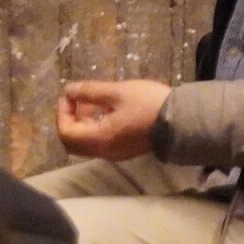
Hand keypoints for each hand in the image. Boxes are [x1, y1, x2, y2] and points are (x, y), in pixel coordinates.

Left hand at [56, 79, 171, 161]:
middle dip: (68, 119)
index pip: (66, 132)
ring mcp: (114, 153)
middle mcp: (104, 151)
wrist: (181, 121)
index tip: (70, 94)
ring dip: (81, 123)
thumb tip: (69, 90)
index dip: (62, 112)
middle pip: (72, 142)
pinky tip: (105, 110)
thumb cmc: (148, 104)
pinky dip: (93, 127)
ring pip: (85, 143)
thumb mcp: (118, 92)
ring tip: (92, 101)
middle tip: (76, 99)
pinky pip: (98, 142)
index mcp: (100, 138)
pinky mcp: (124, 149)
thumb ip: (91, 92)